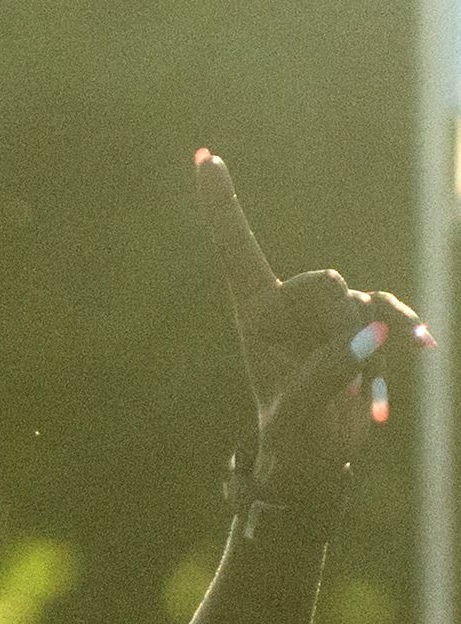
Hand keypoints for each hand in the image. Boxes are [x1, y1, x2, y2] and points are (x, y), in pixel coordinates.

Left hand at [195, 148, 425, 514]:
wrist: (317, 466)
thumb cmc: (293, 444)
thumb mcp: (303, 413)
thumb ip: (334, 371)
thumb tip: (375, 334)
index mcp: (254, 315)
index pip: (235, 249)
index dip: (221, 205)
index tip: (202, 157)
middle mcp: (287, 306)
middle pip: (329, 282)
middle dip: (343, 327)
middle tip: (341, 377)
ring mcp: (325, 314)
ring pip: (363, 298)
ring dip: (370, 343)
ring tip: (363, 394)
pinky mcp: (359, 326)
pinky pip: (389, 312)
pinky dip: (402, 335)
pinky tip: (422, 352)